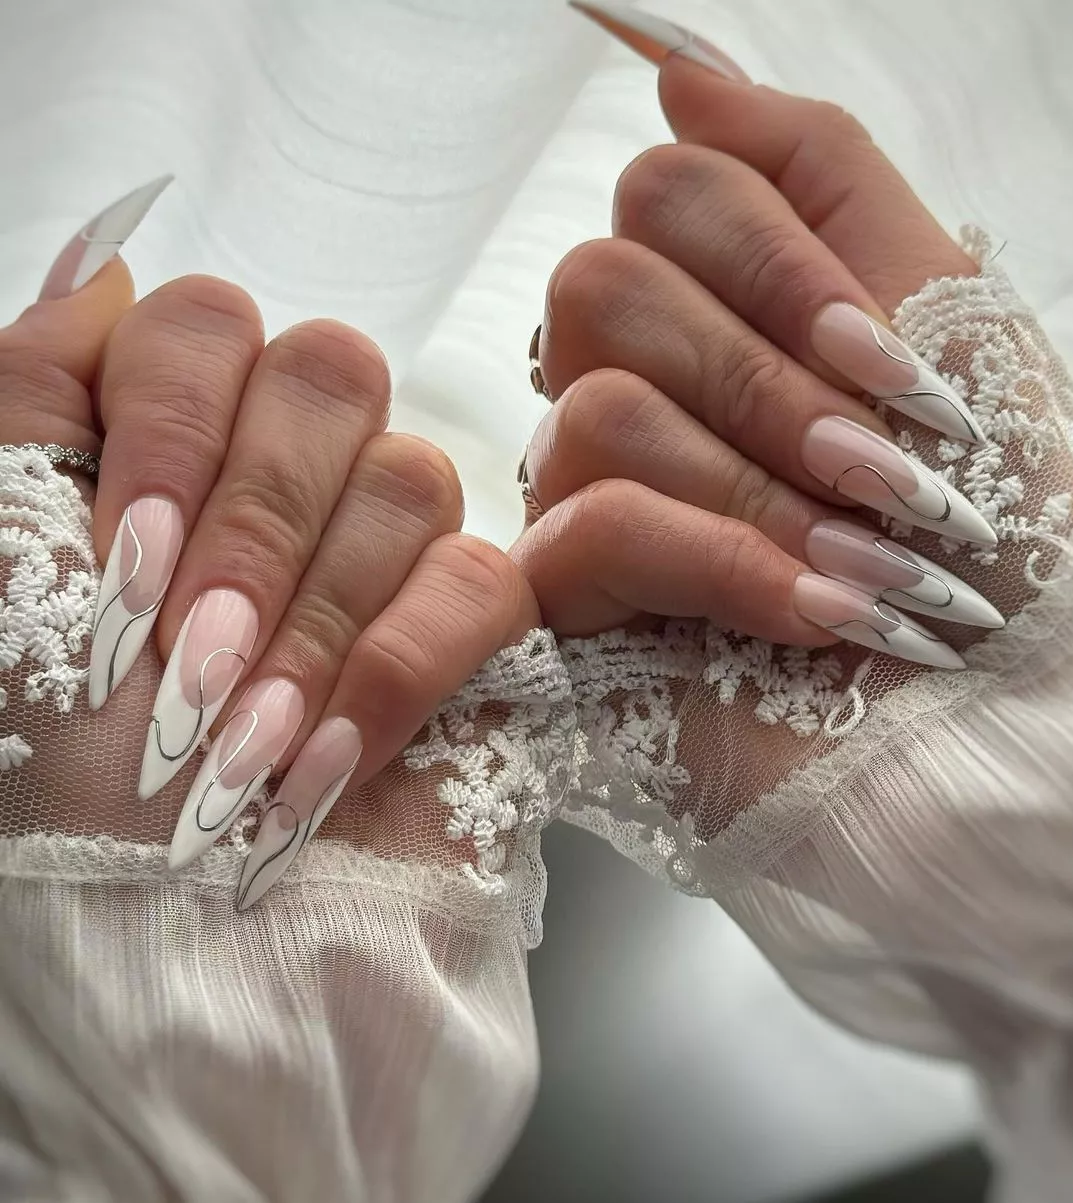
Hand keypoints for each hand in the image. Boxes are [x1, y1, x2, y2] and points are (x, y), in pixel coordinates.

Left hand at [1, 182, 538, 907]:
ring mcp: (379, 551)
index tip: (124, 566)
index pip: (198, 322)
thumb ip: (23, 401)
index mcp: (160, 445)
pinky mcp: (463, 632)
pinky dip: (399, 670)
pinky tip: (328, 764)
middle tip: (196, 662)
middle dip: (257, 524)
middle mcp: (277, 476)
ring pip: (413, 476)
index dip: (168, 421)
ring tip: (248, 739)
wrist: (151, 949)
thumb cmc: (44, 779)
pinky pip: (483, 584)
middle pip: (330, 374)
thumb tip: (103, 260)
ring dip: (318, 616)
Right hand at [513, 18, 1061, 678]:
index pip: (665, 189)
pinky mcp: (573, 606)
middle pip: (601, 286)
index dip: (774, 260)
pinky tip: (809, 618)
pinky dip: (721, 560)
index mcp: (715, 316)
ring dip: (762, 487)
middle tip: (882, 476)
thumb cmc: (1004, 523)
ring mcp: (590, 499)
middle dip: (768, 383)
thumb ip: (815, 170)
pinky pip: (587, 525)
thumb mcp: (938, 305)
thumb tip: (676, 71)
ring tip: (867, 570)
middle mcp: (635, 393)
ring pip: (596, 409)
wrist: (1014, 715)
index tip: (895, 369)